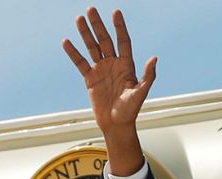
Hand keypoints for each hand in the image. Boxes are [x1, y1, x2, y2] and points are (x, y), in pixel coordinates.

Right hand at [63, 8, 155, 174]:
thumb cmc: (131, 111)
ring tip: (79, 19)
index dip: (119, 27)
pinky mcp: (90, 79)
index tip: (115, 12)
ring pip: (92, 47)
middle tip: (91, 9)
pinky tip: (67, 42)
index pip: (123, 41)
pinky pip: (80, 63)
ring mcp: (101, 70)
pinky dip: (73, 53)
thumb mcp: (140, 93)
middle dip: (98, 25)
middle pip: (105, 40)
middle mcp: (113, 64)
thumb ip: (148, 76)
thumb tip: (154, 58)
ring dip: (86, 34)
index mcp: (127, 65)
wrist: (116, 125)